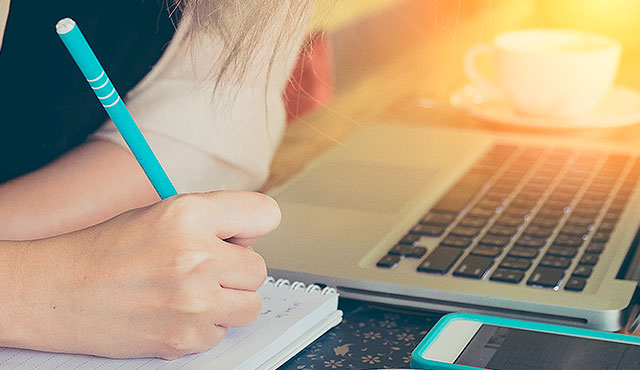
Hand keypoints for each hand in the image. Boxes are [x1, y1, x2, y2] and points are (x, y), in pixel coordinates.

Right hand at [12, 191, 279, 359]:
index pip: (266, 214)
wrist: (58, 292)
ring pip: (250, 305)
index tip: (240, 236)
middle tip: (204, 270)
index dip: (253, 227)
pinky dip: (205, 327)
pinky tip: (175, 313)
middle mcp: (196, 256)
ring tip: (193, 293)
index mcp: (190, 214)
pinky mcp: (186, 338)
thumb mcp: (161, 213)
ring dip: (228, 301)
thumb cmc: (107, 250)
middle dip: (235, 271)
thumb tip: (253, 237)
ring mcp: (193, 301)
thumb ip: (212, 219)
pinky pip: (222, 332)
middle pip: (259, 268)